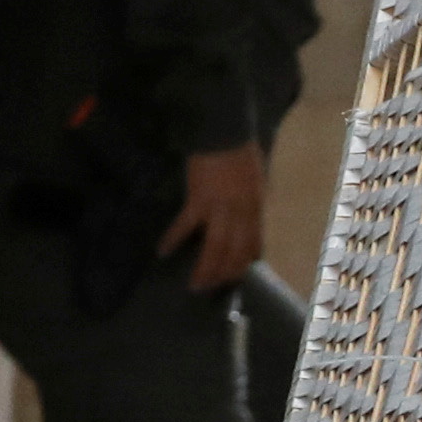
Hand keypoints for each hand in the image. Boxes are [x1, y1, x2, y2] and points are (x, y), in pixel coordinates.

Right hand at [159, 143, 269, 291]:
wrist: (224, 132)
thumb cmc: (242, 154)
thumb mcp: (258, 182)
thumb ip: (254, 206)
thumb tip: (251, 226)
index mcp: (256, 208)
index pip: (253, 245)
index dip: (244, 264)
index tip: (235, 277)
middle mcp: (240, 213)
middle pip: (234, 252)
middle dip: (224, 274)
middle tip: (212, 288)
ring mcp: (219, 208)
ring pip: (214, 247)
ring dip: (205, 269)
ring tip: (195, 284)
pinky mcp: (197, 199)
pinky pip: (185, 225)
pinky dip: (173, 238)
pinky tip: (162, 251)